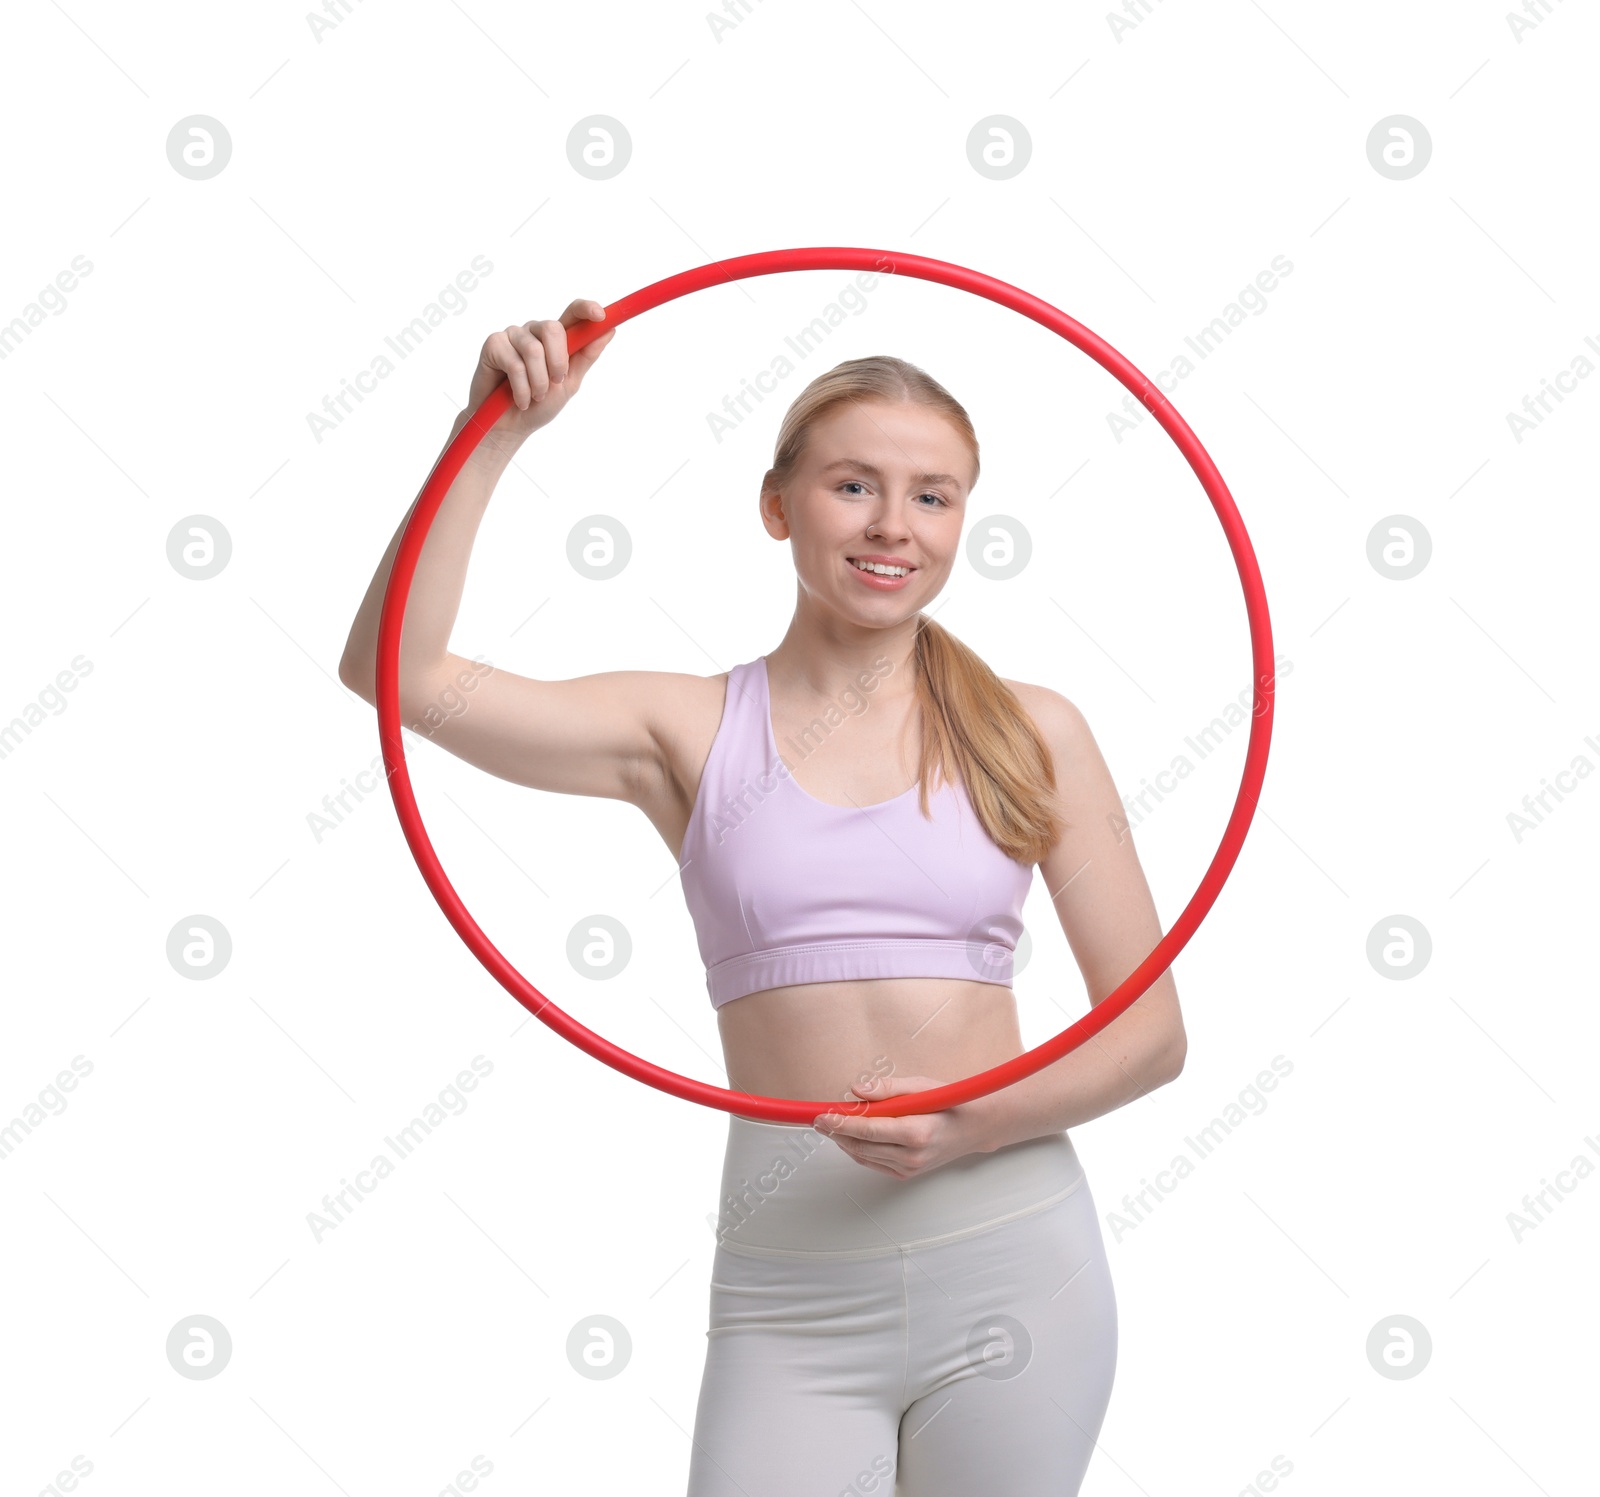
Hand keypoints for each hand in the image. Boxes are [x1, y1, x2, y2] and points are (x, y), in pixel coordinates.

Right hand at [465, 298, 616, 447]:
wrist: (510, 426)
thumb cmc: (539, 404)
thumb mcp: (569, 383)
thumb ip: (586, 356)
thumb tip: (609, 330)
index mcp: (555, 339)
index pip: (572, 313)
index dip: (586, 309)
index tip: (600, 315)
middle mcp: (534, 332)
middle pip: (552, 328)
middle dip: (558, 362)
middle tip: (555, 383)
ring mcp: (512, 336)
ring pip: (533, 350)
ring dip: (539, 382)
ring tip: (535, 397)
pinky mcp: (493, 344)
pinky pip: (514, 364)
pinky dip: (521, 389)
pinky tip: (519, 400)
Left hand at [813, 1073, 988, 1179]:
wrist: (974, 1129)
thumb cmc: (949, 1103)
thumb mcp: (921, 1086)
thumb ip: (888, 1088)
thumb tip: (857, 1089)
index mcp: (916, 1133)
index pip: (868, 1130)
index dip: (841, 1123)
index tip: (821, 1115)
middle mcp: (912, 1156)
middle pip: (861, 1146)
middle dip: (836, 1132)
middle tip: (818, 1119)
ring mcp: (909, 1169)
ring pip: (864, 1157)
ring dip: (844, 1141)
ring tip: (830, 1125)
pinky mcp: (907, 1174)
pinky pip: (874, 1163)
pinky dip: (858, 1150)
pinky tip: (850, 1137)